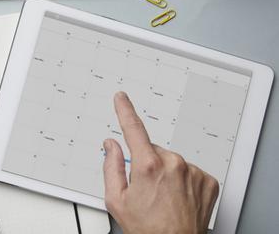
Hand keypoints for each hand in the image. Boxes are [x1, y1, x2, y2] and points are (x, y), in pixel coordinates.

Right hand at [103, 92, 218, 233]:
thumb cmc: (147, 229)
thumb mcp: (116, 200)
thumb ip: (111, 166)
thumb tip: (111, 146)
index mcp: (148, 166)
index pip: (133, 128)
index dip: (125, 110)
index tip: (121, 98)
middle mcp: (173, 164)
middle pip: (154, 150)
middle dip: (147, 163)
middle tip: (145, 189)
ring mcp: (193, 172)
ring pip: (172, 161)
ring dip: (166, 172)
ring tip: (163, 197)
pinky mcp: (207, 180)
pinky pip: (189, 171)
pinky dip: (182, 180)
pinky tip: (177, 197)